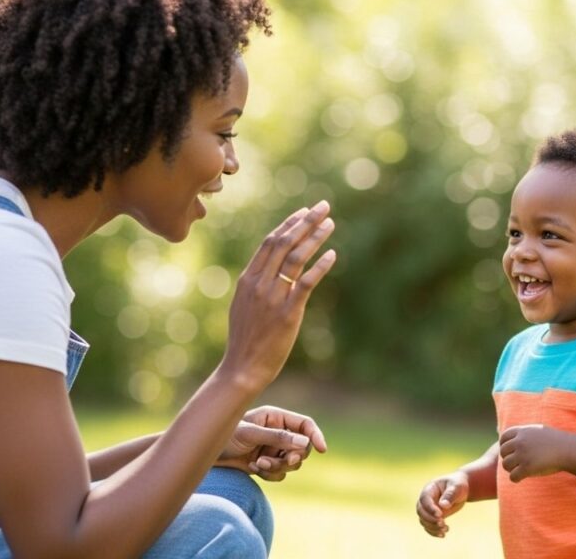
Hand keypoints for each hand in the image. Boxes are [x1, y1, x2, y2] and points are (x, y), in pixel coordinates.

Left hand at [217, 406, 327, 480]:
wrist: (205, 454)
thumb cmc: (223, 435)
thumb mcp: (250, 434)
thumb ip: (277, 438)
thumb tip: (304, 443)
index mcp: (275, 417)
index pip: (304, 425)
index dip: (315, 435)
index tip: (322, 449)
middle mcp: (277, 432)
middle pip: (302, 447)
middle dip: (293, 456)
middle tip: (285, 461)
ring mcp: (272, 448)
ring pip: (292, 463)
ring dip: (278, 466)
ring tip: (258, 464)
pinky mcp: (266, 463)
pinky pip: (280, 473)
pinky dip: (269, 473)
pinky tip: (252, 468)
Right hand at [220, 202, 335, 387]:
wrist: (242, 367)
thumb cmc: (246, 339)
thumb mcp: (244, 305)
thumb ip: (256, 285)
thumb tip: (270, 269)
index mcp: (248, 279)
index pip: (270, 242)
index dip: (288, 224)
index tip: (303, 211)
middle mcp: (259, 283)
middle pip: (284, 242)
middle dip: (305, 221)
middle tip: (323, 207)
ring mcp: (273, 297)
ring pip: (295, 258)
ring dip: (315, 237)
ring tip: (330, 224)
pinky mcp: (287, 313)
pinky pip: (306, 283)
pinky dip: (320, 266)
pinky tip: (333, 254)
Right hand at [416, 472, 468, 537]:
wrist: (459, 490)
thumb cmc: (458, 485)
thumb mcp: (457, 487)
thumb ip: (450, 495)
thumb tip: (443, 505)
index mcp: (429, 489)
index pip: (425, 499)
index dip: (430, 508)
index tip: (440, 515)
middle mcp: (425, 499)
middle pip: (421, 511)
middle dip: (430, 519)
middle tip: (443, 523)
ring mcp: (428, 509)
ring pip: (423, 520)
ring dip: (432, 527)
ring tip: (446, 529)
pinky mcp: (432, 517)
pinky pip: (428, 526)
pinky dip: (433, 532)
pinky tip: (443, 535)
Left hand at [498, 424, 571, 481]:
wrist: (568, 450)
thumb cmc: (555, 441)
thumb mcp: (538, 431)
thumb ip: (524, 434)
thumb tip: (511, 438)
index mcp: (522, 431)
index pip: (503, 437)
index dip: (504, 445)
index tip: (510, 452)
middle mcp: (520, 442)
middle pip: (503, 451)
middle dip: (508, 458)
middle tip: (516, 463)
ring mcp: (523, 455)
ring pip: (505, 464)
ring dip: (511, 469)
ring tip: (519, 470)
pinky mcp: (527, 468)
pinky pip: (513, 476)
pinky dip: (516, 478)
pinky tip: (521, 477)